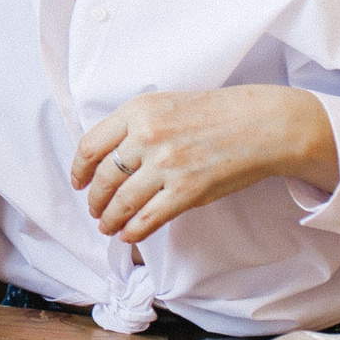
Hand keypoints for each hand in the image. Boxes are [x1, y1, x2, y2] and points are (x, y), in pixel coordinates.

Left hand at [71, 85, 339, 243]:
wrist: (261, 124)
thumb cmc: (214, 113)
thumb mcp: (165, 105)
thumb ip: (135, 127)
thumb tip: (108, 158)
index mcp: (137, 111)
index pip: (90, 146)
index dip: (79, 170)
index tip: (78, 182)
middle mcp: (147, 136)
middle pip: (104, 177)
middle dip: (95, 199)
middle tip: (94, 210)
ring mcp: (167, 165)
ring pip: (123, 201)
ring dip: (109, 218)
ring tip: (107, 226)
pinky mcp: (188, 190)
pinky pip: (150, 217)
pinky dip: (134, 230)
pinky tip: (128, 234)